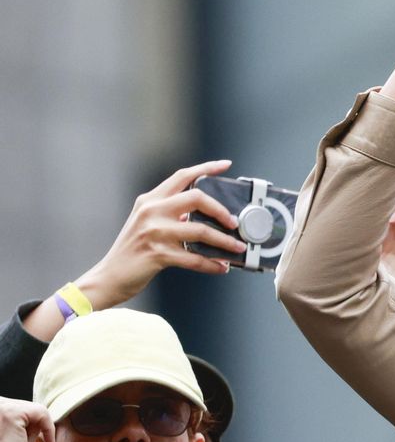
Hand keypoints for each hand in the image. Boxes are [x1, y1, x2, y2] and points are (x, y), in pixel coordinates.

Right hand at [0, 397, 54, 441]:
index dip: (27, 421)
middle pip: (22, 406)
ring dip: (40, 426)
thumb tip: (36, 414)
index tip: (37, 435)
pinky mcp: (10, 413)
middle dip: (33, 423)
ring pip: (32, 408)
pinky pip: (41, 412)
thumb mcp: (14, 437)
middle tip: (41, 440)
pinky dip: (49, 428)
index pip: (13, 407)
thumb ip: (22, 424)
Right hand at [79, 160, 246, 309]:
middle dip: (221, 210)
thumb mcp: (147, 223)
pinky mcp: (157, 254)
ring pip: (201, 231)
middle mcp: (151, 211)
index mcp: (150, 200)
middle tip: (234, 222)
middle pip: (196, 197)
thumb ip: (171, 214)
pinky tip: (221, 267)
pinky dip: (212, 264)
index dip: (206, 168)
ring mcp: (154, 232)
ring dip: (224, 241)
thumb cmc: (133, 251)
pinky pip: (194, 259)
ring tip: (237, 247)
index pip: (182, 176)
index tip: (225, 165)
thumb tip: (205, 215)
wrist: (110, 276)